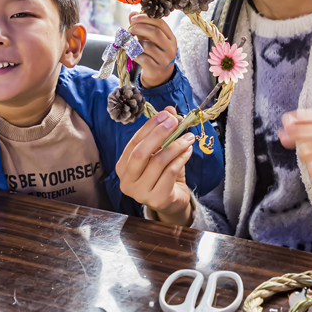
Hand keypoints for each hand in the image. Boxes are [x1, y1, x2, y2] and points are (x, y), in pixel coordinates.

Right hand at [116, 107, 195, 225]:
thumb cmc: (163, 175)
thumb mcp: (161, 152)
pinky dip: (181, 158)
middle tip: (175, 122)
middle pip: (141, 153)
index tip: (166, 114)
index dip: (150, 127)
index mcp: (123, 167)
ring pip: (158, 162)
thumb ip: (162, 133)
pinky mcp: (157, 199)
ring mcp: (140, 193)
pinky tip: (188, 151)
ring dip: (175, 146)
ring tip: (188, 137)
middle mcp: (127, 181)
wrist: (172, 201)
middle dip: (159, 134)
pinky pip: (170, 172)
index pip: (134, 142)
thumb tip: (169, 110)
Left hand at [129, 12, 176, 87]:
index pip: (160, 23)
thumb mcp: (149, 39)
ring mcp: (165, 60)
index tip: (133, 18)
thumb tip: (132, 13)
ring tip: (131, 44)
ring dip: (135, 43)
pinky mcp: (156, 70)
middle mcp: (170, 48)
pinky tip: (132, 53)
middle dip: (139, 28)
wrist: (159, 76)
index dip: (145, 18)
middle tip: (129, 29)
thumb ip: (141, 26)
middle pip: (155, 33)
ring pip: (147, 46)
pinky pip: (142, 58)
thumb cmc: (154, 54)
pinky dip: (133, 54)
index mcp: (171, 38)